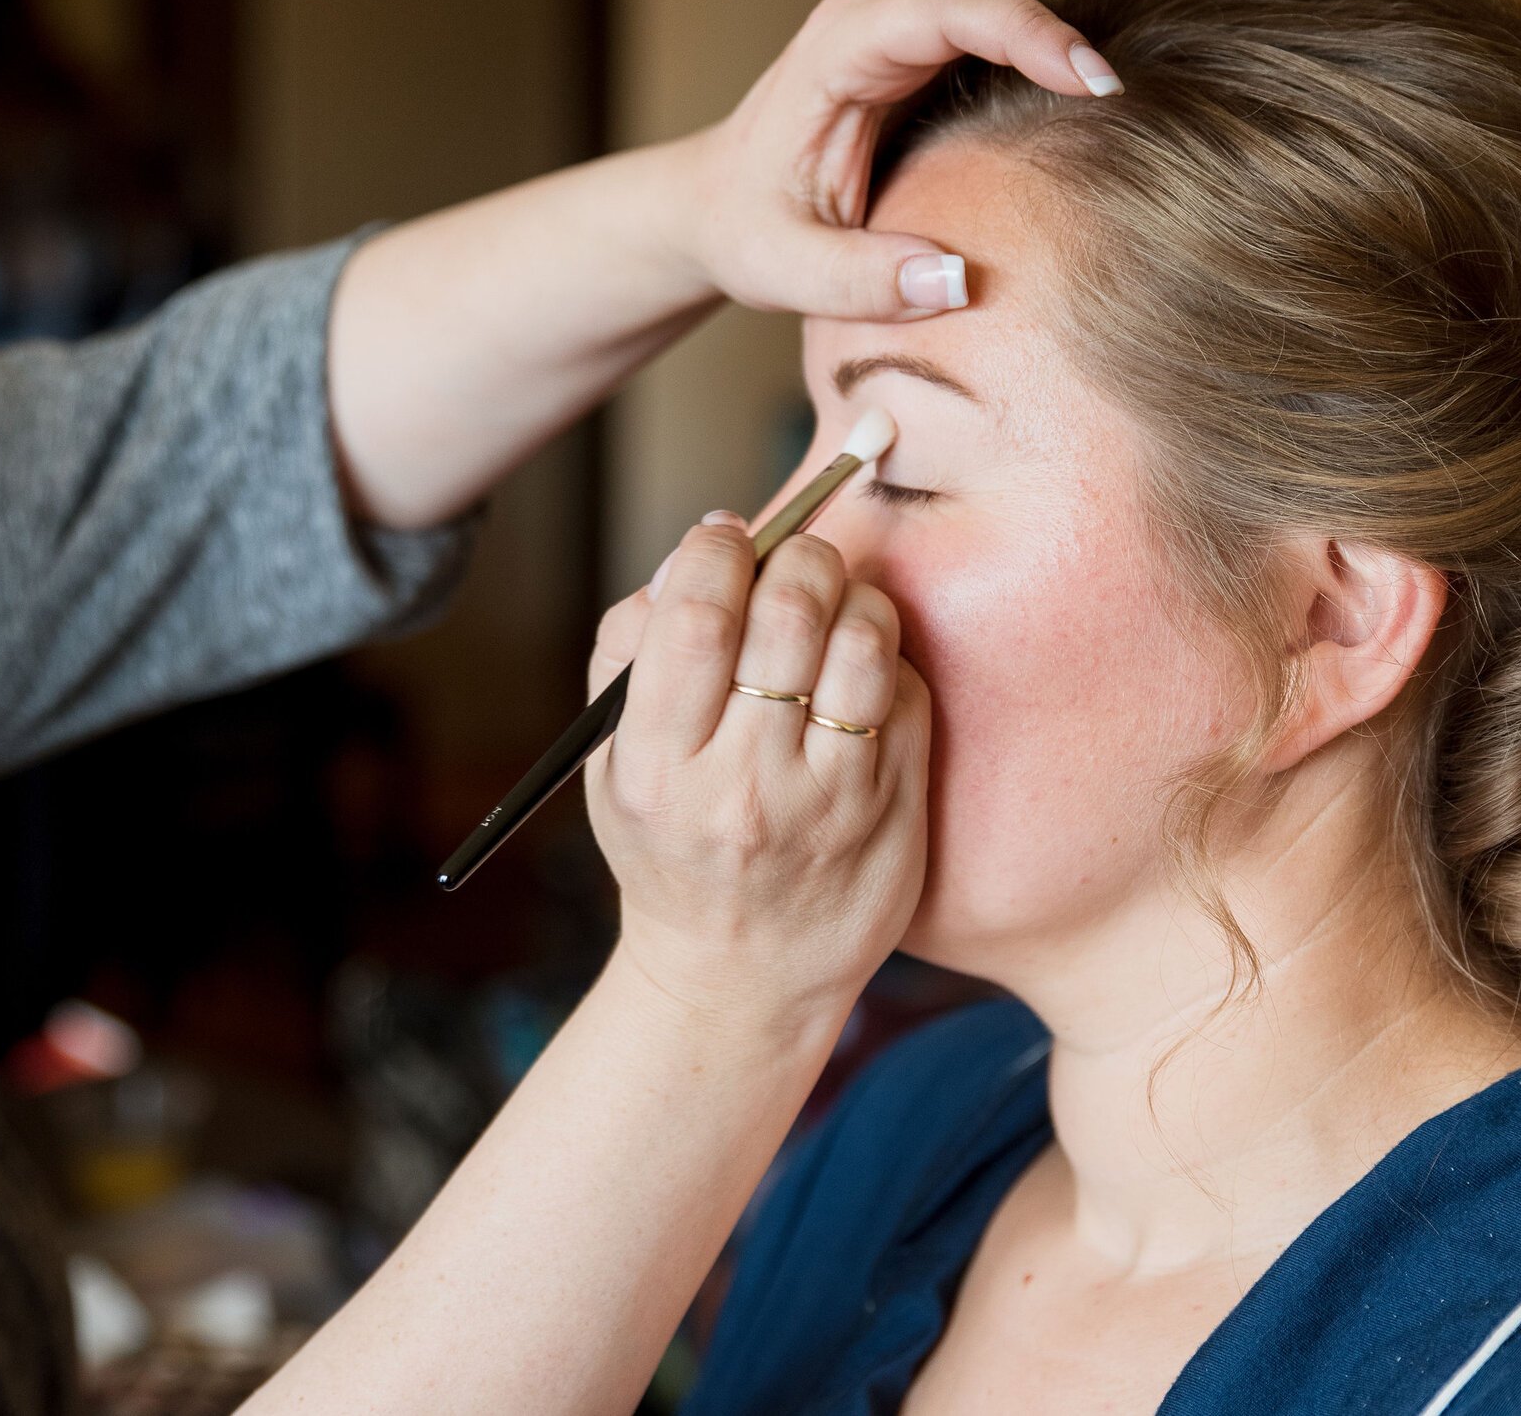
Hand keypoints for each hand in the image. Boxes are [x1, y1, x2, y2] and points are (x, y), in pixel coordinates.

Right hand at [584, 515, 930, 1032]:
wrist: (739, 982)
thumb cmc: (670, 849)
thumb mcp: (611, 765)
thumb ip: (629, 653)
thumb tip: (692, 557)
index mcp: (660, 766)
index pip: (699, 617)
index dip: (718, 549)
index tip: (724, 537)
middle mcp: (745, 785)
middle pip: (790, 612)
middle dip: (796, 554)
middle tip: (791, 557)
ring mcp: (831, 802)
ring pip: (864, 641)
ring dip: (851, 596)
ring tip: (832, 606)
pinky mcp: (895, 813)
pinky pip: (909, 691)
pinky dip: (887, 657)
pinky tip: (858, 673)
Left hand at [673, 0, 1209, 320]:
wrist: (715, 199)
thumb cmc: (752, 229)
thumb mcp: (788, 270)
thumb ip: (864, 279)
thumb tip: (958, 284)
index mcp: (845, 47)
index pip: (953, 7)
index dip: (1031, 32)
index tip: (1101, 83)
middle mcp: (879, 6)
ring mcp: (908, 0)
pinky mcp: (932, 16)